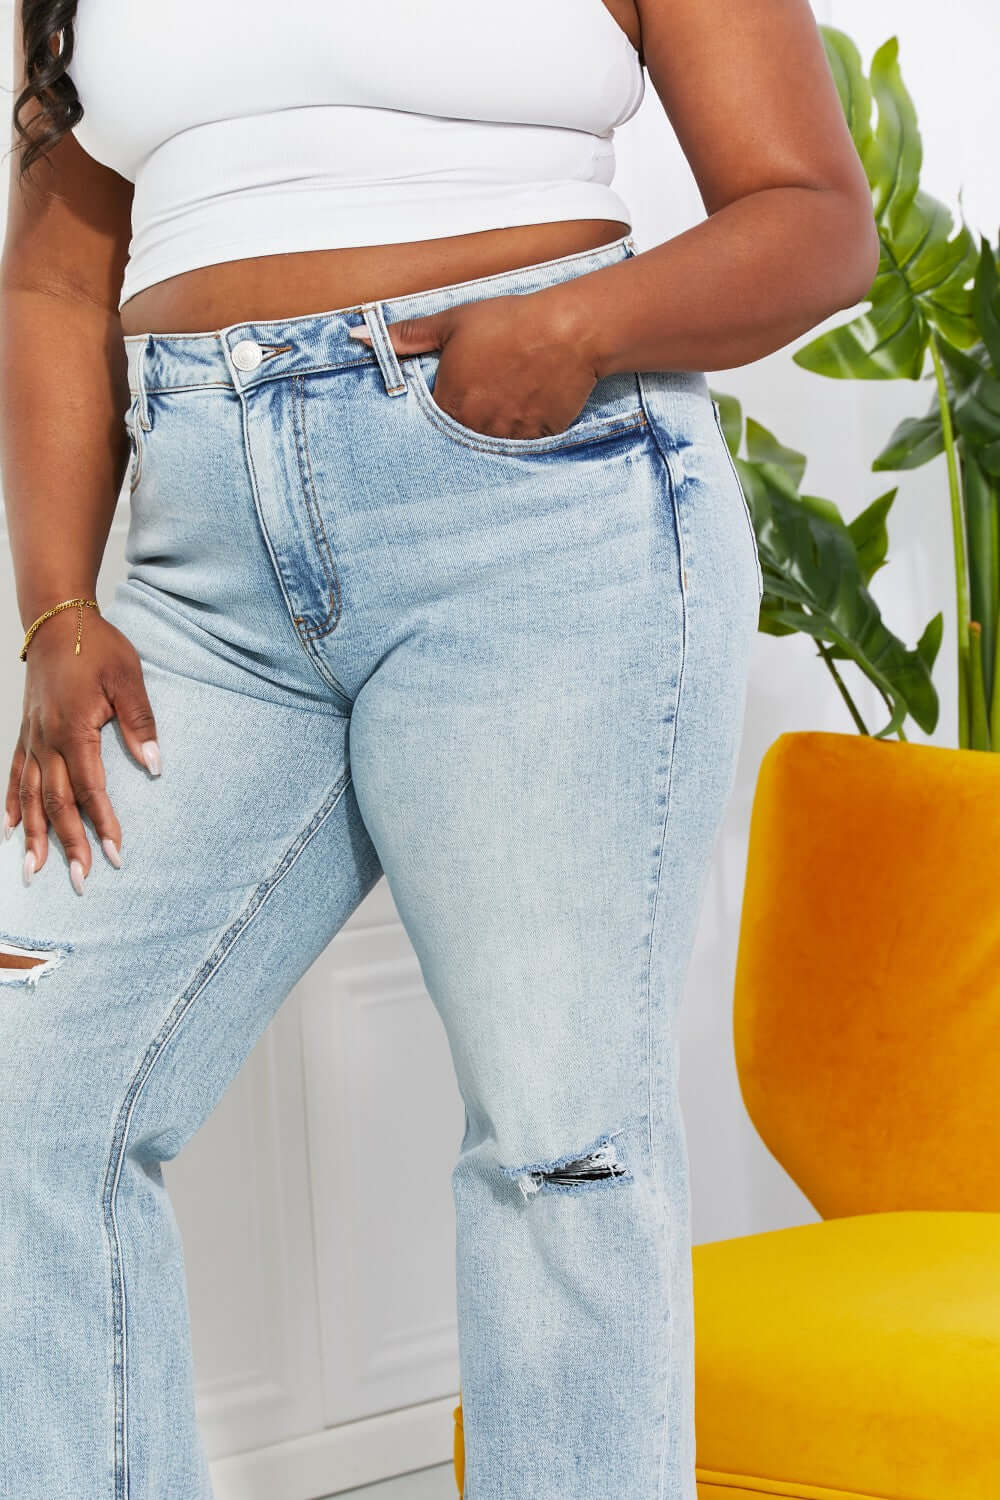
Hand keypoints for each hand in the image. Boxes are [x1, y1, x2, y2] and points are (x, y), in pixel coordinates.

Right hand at [4, 610, 160, 892]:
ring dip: (34, 835)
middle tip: (80, 880)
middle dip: (69, 844)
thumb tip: (154, 765)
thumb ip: (140, 722)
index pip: (91, 789)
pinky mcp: (25, 733)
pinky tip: (10, 830)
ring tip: (34, 871)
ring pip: (29, 796)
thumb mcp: (128, 678)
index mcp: (74, 730)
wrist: (57, 620)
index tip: (116, 855)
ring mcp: (31, 738)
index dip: (104, 824)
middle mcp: (47, 740)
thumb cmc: (97, 647)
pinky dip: (11, 805)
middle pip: (57, 802)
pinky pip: (14, 775)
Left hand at [351, 290, 599, 440]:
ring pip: (491, 444)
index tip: (455, 397)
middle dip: (469, 421)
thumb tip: (357, 335)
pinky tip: (529, 406)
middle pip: (461, 437)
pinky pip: (523, 447)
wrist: (566, 331)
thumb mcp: (453, 322)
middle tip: (486, 398)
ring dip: (495, 428)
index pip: (431, 424)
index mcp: (449, 402)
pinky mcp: (537, 440)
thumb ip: (406, 337)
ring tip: (509, 401)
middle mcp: (474, 427)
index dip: (442, 409)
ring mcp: (507, 437)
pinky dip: (523, 432)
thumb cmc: (508, 322)